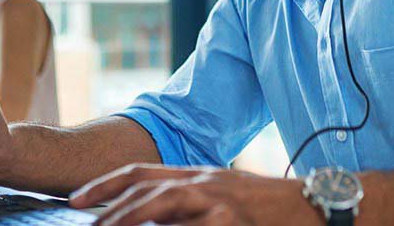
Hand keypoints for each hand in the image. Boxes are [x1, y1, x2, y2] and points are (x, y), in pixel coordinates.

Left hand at [68, 164, 323, 225]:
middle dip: (107, 205)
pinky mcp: (234, 217)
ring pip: (161, 201)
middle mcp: (205, 181)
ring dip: (128, 216)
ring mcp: (221, 199)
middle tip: (80, 221)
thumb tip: (150, 223)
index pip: (142, 173)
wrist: (319, 207)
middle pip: (144, 187)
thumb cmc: (271, 211)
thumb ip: (189, 210)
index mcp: (199, 175)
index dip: (105, 184)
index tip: (75, 199)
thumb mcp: (224, 202)